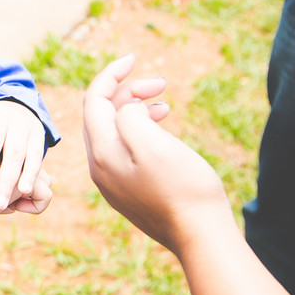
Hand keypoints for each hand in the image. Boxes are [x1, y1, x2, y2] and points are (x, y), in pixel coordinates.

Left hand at [82, 55, 227, 254]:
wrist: (201, 237)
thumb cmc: (184, 188)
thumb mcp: (155, 144)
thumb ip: (130, 117)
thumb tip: (126, 110)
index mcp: (102, 153)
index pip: (93, 101)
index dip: (111, 74)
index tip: (134, 58)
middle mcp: (100, 168)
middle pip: (101, 114)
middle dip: (127, 91)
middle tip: (161, 84)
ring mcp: (113, 181)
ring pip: (114, 131)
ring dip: (135, 109)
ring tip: (164, 103)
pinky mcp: (129, 191)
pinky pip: (124, 149)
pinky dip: (140, 130)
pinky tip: (160, 129)